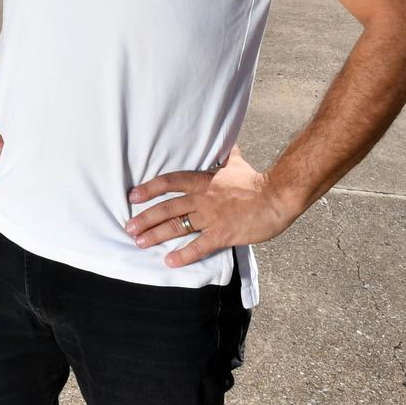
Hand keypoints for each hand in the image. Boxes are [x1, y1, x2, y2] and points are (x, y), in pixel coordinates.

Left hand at [124, 144, 289, 267]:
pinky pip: (199, 246)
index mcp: (204, 180)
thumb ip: (227, 155)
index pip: (170, 181)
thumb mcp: (237, 163)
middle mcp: (203, 198)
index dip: (150, 188)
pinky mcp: (223, 234)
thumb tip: (227, 142)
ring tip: (140, 243)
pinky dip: (183, 255)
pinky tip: (169, 261)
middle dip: (146, 218)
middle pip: (168, 207)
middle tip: (129, 227)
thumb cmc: (256, 180)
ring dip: (157, 235)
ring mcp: (212, 216)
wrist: (276, 196)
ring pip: (178, 226)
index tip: (133, 195)